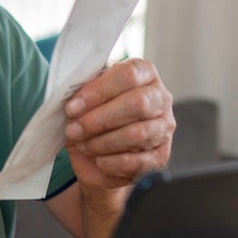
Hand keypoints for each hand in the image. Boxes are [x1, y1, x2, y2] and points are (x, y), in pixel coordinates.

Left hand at [63, 58, 173, 189]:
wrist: (97, 155)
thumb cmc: (92, 118)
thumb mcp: (85, 100)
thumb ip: (82, 92)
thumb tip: (73, 99)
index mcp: (144, 74)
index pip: (129, 74)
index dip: (99, 90)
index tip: (72, 106)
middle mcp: (160, 98)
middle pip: (138, 103)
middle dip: (99, 119)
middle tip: (73, 129)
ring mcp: (164, 128)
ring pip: (138, 134)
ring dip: (103, 141)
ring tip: (83, 145)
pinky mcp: (161, 156)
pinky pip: (138, 161)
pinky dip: (112, 162)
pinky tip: (98, 160)